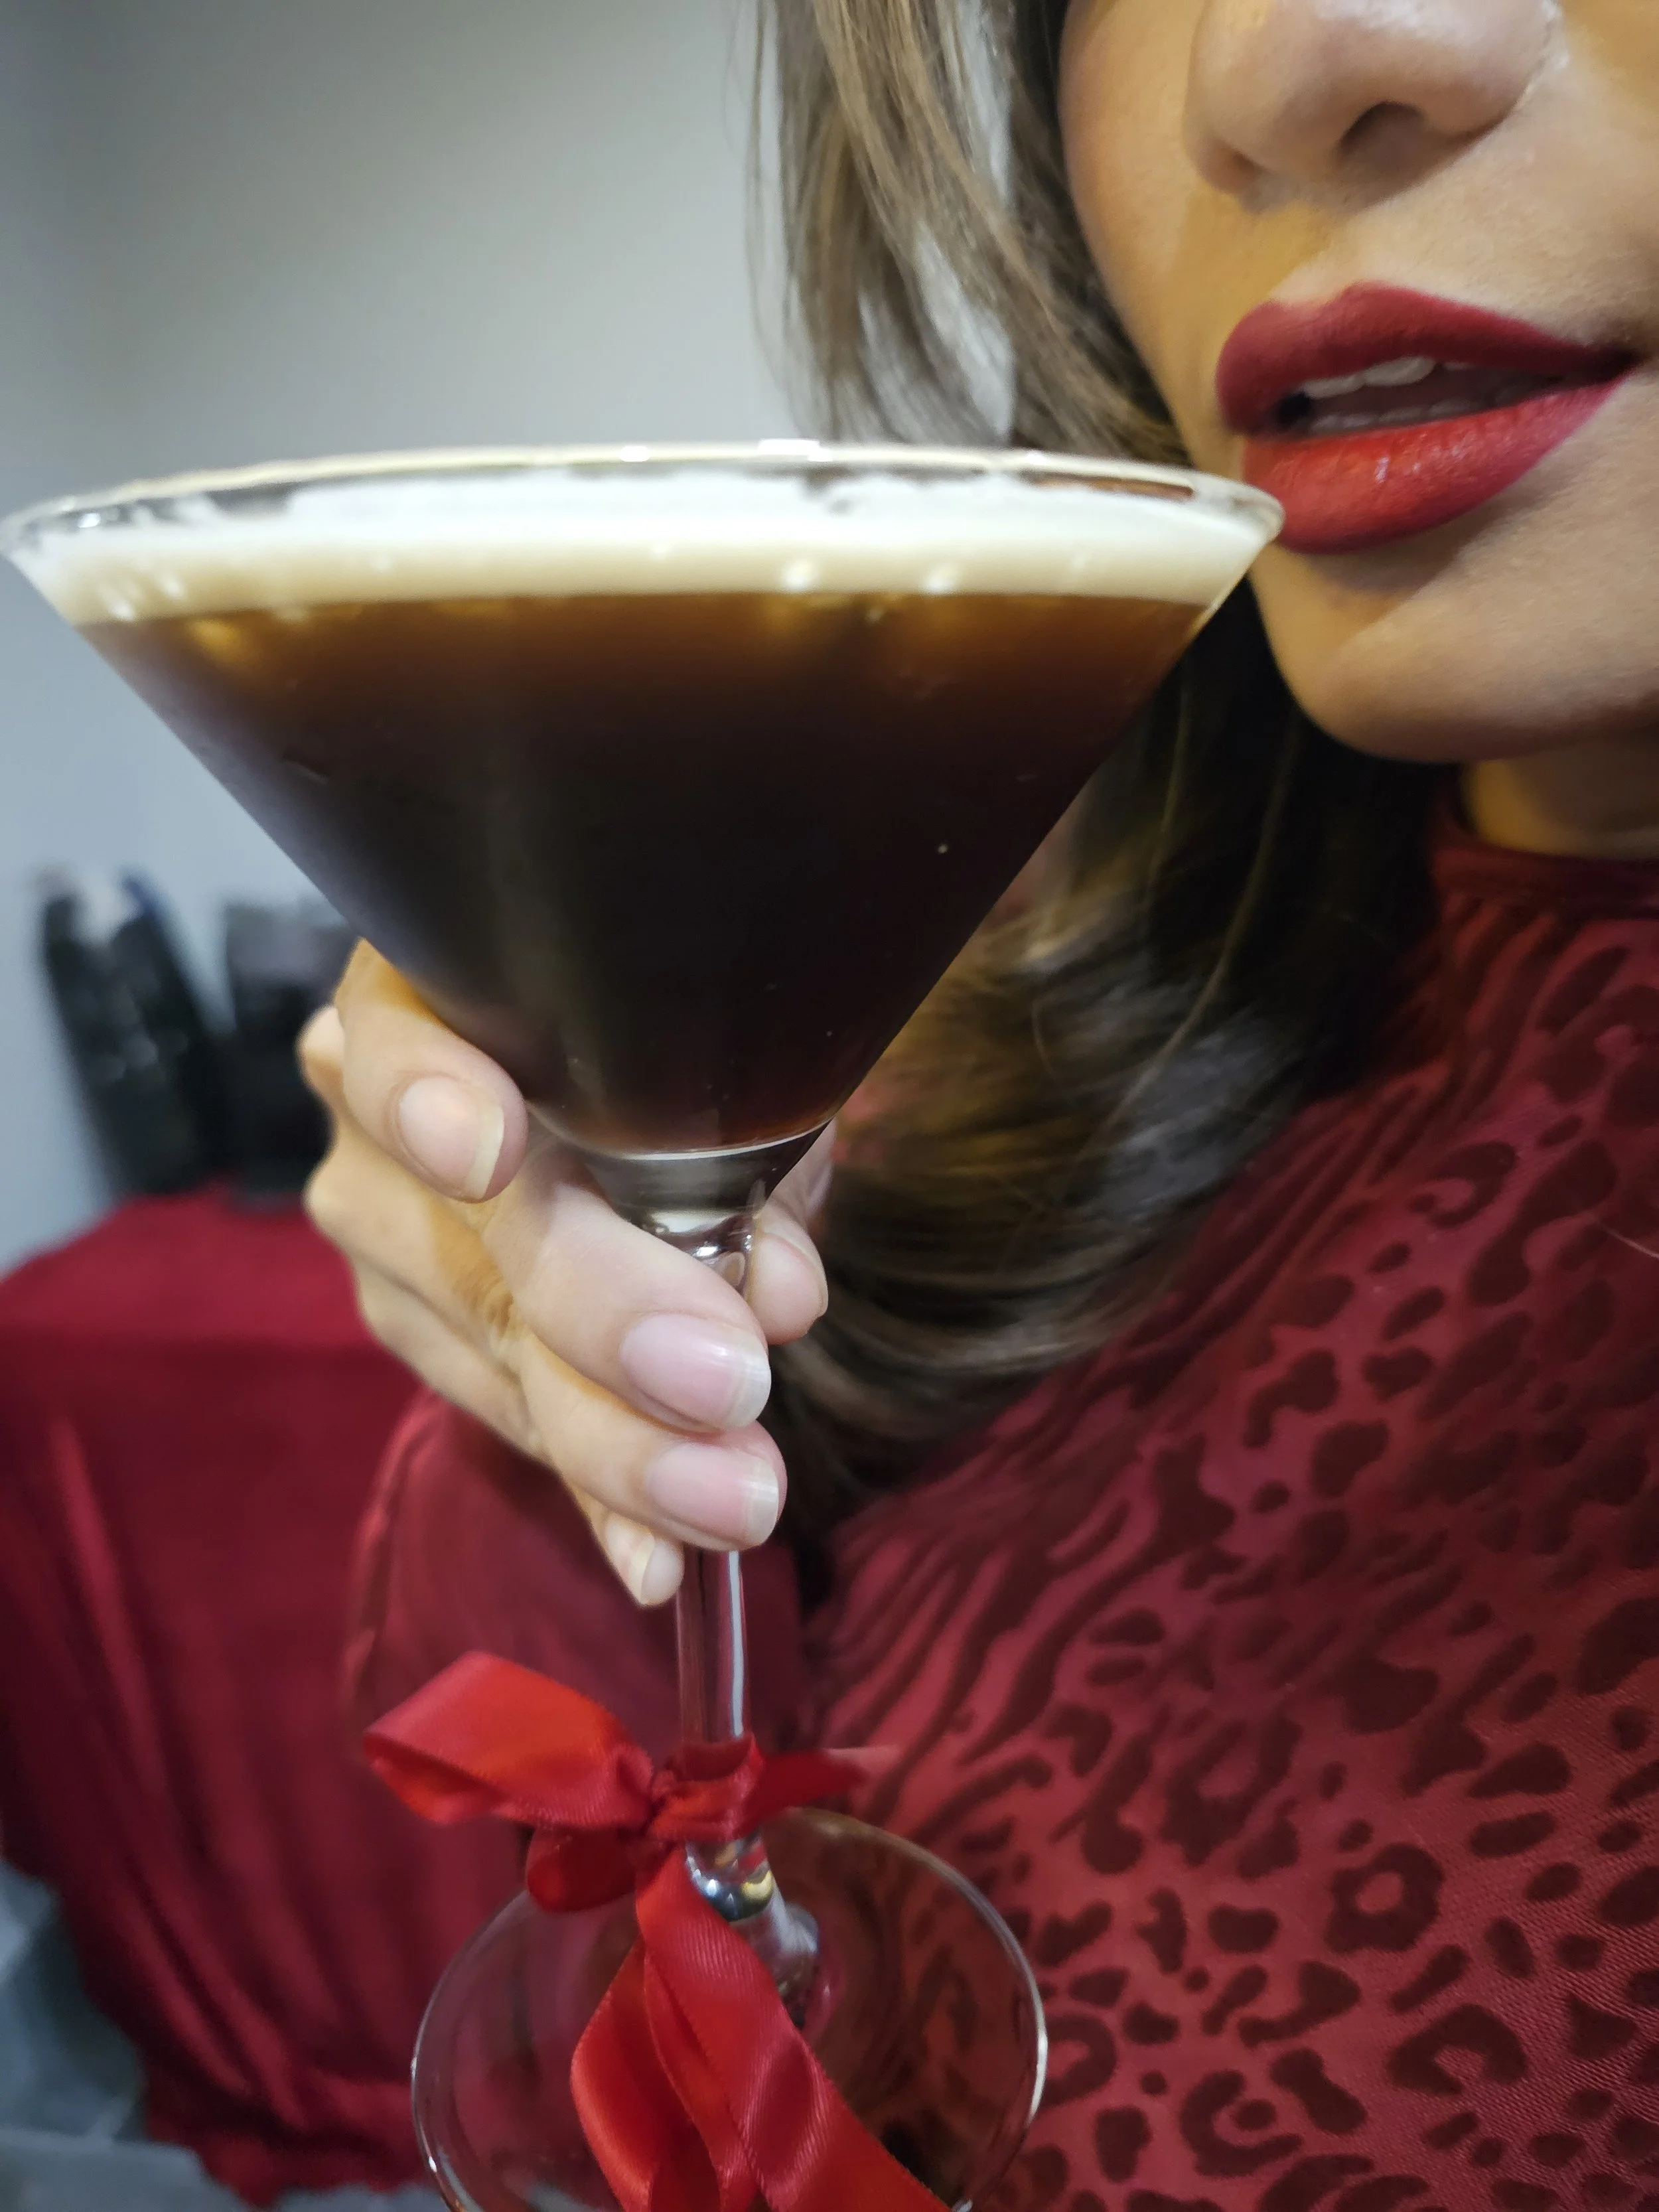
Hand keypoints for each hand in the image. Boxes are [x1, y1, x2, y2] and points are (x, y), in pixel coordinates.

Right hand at [300, 945, 831, 1605]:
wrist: (637, 1078)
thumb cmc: (686, 1040)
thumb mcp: (734, 1065)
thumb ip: (747, 1149)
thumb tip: (769, 1291)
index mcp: (437, 992)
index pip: (397, 1031)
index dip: (431, 1090)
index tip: (490, 1152)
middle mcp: (373, 1107)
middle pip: (466, 1226)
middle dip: (601, 1317)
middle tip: (722, 1383)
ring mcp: (383, 1227)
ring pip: (492, 1345)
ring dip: (620, 1438)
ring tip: (735, 1494)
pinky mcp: (420, 1331)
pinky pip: (509, 1418)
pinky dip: (600, 1493)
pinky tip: (658, 1557)